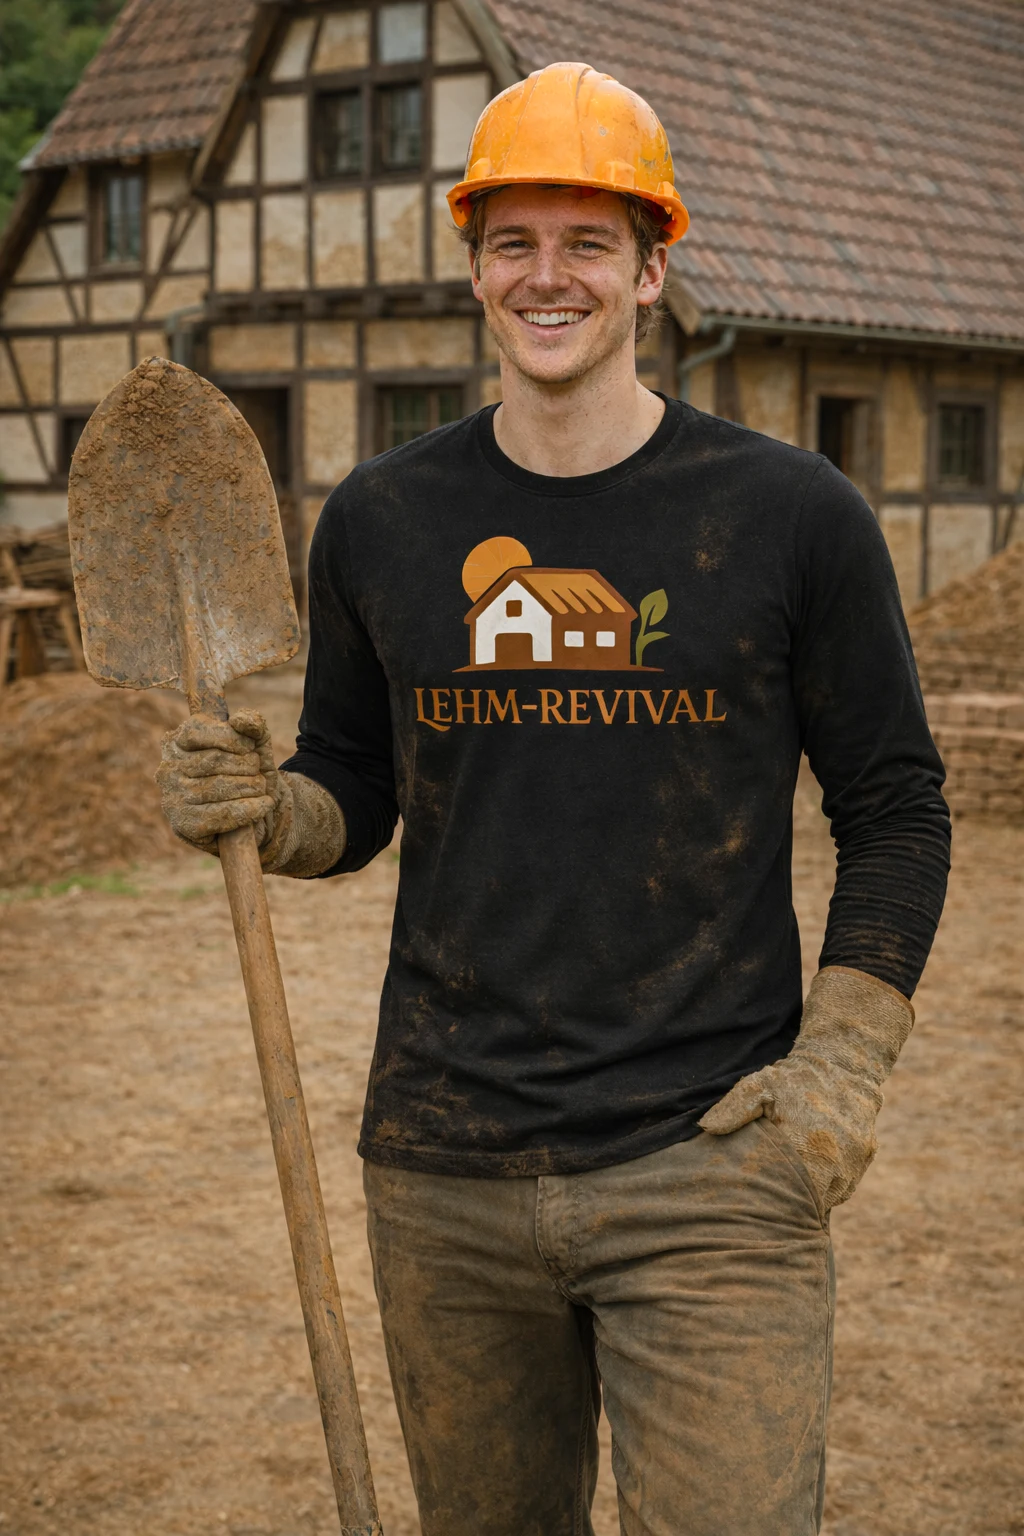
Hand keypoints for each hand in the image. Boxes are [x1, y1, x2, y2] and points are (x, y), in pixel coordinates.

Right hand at [156, 708, 283, 854]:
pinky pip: (220, 815)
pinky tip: (263, 805)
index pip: (195, 732)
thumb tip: (242, 721)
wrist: (252, 812)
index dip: (230, 738)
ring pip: (218, 787)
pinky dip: (249, 809)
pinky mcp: (184, 825)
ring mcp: (173, 798)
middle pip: (212, 761)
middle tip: (258, 771)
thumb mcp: (254, 743)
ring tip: (261, 787)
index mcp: (178, 741)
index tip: (250, 747)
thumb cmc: (247, 771)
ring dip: (250, 787)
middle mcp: (169, 769)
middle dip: (246, 765)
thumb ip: (252, 723)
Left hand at [699, 967, 913, 1212]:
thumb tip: (707, 1129)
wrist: (843, 1063)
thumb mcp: (759, 1086)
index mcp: (809, 1151)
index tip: (759, 1203)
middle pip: (811, 1202)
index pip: (790, 1198)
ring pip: (830, 1196)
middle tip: (771, 1198)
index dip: (774, 1204)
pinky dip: (829, 1184)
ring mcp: (855, 1163)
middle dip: (792, 1203)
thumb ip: (735, 1109)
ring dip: (813, 1194)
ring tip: (790, 1187)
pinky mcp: (866, 1157)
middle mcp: (836, 1164)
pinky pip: (845, 1184)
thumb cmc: (795, 1079)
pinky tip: (812, 1172)